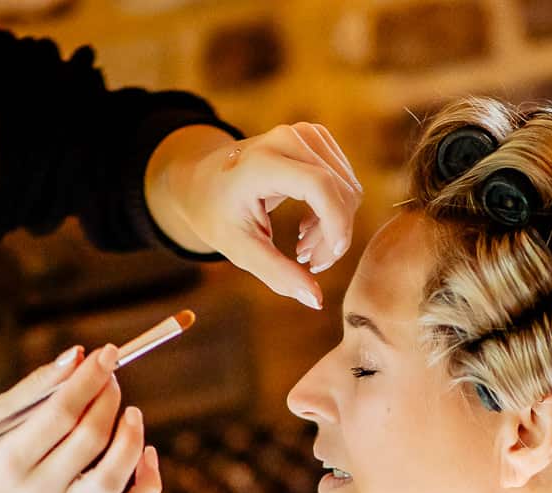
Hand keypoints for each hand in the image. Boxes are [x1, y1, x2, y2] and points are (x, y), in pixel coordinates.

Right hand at [0, 344, 161, 492]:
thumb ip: (38, 386)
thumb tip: (79, 355)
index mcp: (9, 459)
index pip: (60, 413)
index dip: (89, 379)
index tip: (108, 352)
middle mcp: (38, 490)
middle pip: (89, 440)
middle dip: (107, 399)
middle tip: (111, 377)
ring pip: (112, 479)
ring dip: (131, 439)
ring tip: (132, 413)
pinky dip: (149, 484)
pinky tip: (148, 454)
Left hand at [145, 122, 364, 309]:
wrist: (204, 180)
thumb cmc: (217, 215)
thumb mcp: (240, 249)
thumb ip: (277, 274)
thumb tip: (316, 300)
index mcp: (261, 162)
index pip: (319, 186)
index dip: (335, 224)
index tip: (328, 259)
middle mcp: (287, 138)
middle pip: (339, 190)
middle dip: (334, 234)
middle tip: (308, 262)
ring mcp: (305, 133)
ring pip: (347, 187)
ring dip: (334, 225)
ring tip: (304, 245)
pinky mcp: (316, 137)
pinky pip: (344, 180)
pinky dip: (334, 209)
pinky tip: (308, 226)